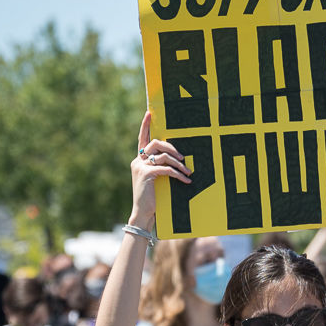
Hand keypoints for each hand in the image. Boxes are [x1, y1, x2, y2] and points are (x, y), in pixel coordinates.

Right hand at [130, 111, 188, 225]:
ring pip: (164, 156)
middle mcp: (138, 160)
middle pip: (157, 143)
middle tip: (183, 157)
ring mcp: (141, 167)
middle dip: (172, 147)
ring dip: (179, 164)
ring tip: (188, 171)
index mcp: (139, 160)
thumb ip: (160, 167)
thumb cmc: (152, 198)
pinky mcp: (147, 174)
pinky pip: (166, 169)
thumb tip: (177, 160)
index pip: (142, 139)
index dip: (145, 125)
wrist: (143, 213)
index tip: (150, 113)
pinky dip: (178, 174)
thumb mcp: (155, 179)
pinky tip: (186, 180)